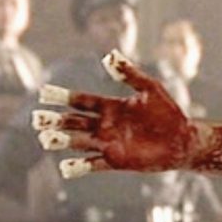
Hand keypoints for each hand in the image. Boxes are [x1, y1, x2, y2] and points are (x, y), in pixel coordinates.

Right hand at [31, 50, 196, 178]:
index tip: (43, 92)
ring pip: (77, 142)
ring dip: (62, 141)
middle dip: (56, 120)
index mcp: (110, 106)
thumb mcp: (150, 88)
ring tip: (46, 138)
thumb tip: (109, 54)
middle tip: (38, 118)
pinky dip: (78, 166)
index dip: (62, 97)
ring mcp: (108, 143)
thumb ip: (130, 73)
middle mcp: (104, 125)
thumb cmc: (168, 112)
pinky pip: (92, 165)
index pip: (81, 101)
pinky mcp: (115, 161)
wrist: (183, 139)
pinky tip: (66, 167)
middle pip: (73, 122)